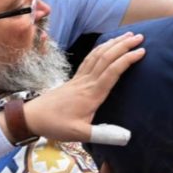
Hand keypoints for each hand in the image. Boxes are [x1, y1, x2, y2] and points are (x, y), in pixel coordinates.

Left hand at [22, 33, 144, 145]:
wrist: (31, 117)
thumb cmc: (55, 125)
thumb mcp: (79, 134)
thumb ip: (103, 135)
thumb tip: (127, 137)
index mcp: (91, 93)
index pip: (112, 71)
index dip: (127, 59)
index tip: (142, 51)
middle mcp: (87, 81)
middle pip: (107, 57)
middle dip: (124, 45)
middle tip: (140, 37)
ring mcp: (80, 78)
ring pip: (98, 55)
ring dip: (113, 43)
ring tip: (127, 36)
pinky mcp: (75, 78)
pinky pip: (90, 58)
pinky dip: (101, 48)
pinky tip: (107, 45)